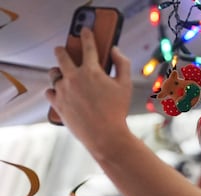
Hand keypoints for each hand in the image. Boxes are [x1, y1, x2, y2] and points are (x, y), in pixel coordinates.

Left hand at [45, 27, 131, 149]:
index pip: (88, 46)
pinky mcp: (57, 103)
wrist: (104, 135)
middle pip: (61, 55)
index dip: (86, 35)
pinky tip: (61, 92)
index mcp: (91, 71)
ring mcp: (63, 90)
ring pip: (53, 73)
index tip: (84, 31)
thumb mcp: (126, 86)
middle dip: (62, 49)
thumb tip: (115, 50)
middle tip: (64, 50)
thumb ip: (122, 64)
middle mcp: (73, 77)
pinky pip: (49, 91)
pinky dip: (54, 90)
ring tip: (64, 75)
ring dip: (58, 71)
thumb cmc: (117, 111)